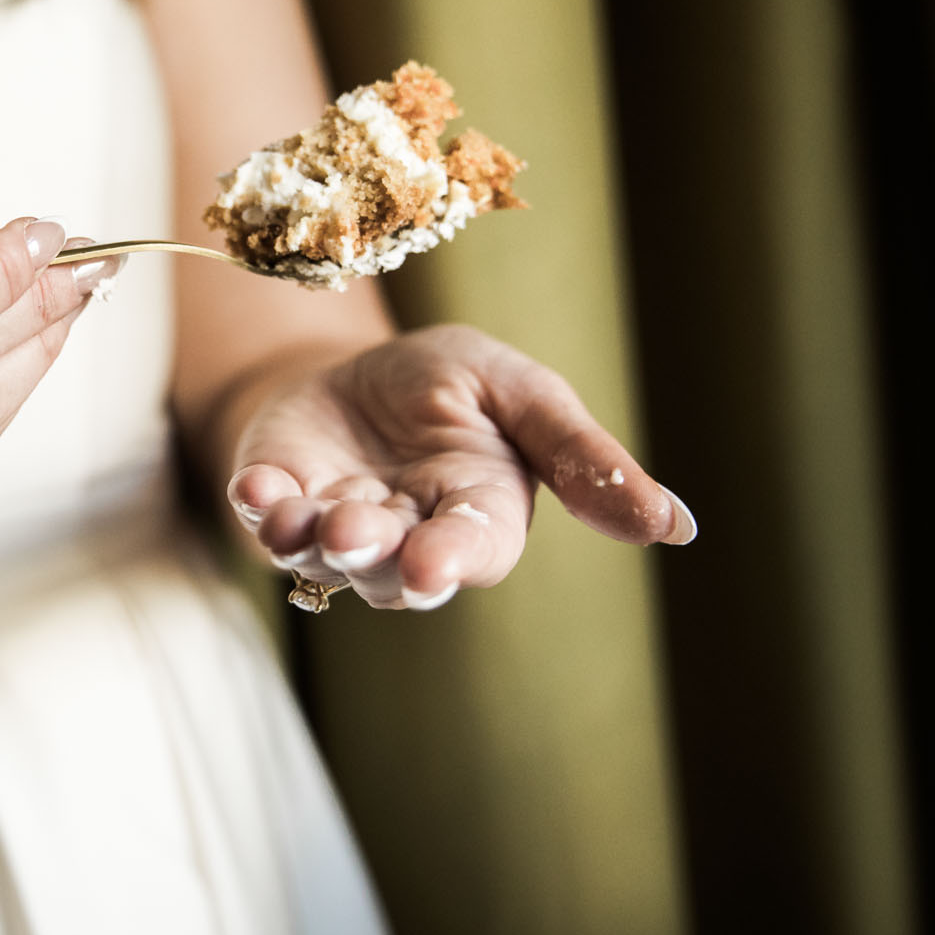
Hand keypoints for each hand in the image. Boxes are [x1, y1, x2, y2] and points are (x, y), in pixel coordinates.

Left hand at [226, 325, 694, 609]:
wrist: (353, 367)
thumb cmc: (451, 386)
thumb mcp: (520, 394)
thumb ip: (583, 457)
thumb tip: (679, 528)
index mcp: (479, 513)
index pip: (473, 547)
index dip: (454, 558)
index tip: (435, 565)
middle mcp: (407, 535)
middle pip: (395, 567)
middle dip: (378, 555)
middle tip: (361, 539)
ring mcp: (337, 528)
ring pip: (327, 556)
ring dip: (316, 540)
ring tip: (314, 520)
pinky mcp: (279, 504)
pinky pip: (266, 521)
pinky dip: (260, 509)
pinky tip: (255, 491)